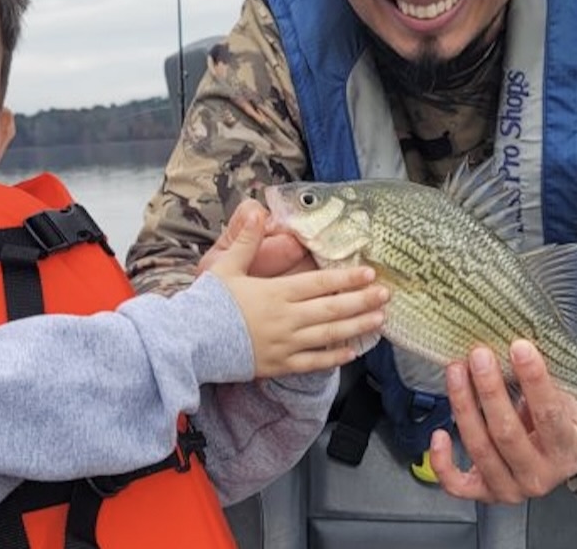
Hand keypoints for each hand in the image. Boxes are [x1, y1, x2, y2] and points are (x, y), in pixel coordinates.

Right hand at [205, 199, 387, 377]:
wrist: (191, 343)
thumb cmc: (208, 303)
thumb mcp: (226, 266)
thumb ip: (246, 240)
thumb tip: (257, 211)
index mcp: (276, 293)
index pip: (320, 284)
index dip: (347, 279)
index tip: (369, 273)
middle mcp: (286, 319)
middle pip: (332, 310)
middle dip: (362, 301)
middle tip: (385, 295)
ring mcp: (285, 345)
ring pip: (329, 336)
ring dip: (356, 327)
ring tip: (378, 320)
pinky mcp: (279, 365)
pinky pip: (313, 363)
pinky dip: (334, 358)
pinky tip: (351, 353)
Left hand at [429, 340, 576, 503]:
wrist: (563, 451)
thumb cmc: (563, 418)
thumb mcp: (568, 397)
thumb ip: (545, 379)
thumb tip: (518, 341)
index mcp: (568, 450)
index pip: (549, 415)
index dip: (534, 380)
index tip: (520, 347)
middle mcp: (540, 476)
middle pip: (507, 433)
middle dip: (489, 389)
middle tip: (479, 355)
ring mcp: (511, 489)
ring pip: (480, 449)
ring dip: (463, 405)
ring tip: (456, 370)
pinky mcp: (484, 493)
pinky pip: (457, 485)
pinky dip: (442, 462)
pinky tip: (438, 433)